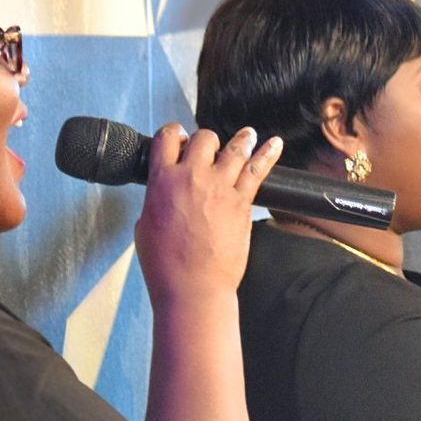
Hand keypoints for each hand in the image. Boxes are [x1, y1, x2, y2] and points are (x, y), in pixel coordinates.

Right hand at [134, 124, 283, 301]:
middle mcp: (191, 177)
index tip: (179, 138)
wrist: (193, 285)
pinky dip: (268, 154)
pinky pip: (258, 170)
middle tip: (209, 149)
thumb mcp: (145, 225)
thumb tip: (163, 194)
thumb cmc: (166, 264)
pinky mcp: (241, 201)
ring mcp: (219, 187)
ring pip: (233, 149)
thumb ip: (157, 200)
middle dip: (206, 141)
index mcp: (162, 181)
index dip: (174, 134)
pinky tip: (275, 144)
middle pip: (203, 138)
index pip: (166, 139)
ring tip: (247, 135)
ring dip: (241, 140)